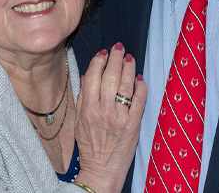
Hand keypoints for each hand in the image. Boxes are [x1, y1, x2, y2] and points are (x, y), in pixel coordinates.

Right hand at [74, 43, 146, 192]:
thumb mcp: (78, 121)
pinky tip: (139, 78)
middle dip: (115, 58)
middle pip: (110, 76)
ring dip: (128, 67)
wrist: (101, 170)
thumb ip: (81, 98)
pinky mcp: (133, 124)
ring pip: (125, 84)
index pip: (93, 76)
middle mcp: (103, 110)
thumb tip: (86, 76)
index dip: (99, 60)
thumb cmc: (89, 147)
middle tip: (118, 47)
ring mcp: (119, 116)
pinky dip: (140, 86)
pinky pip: (139, 100)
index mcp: (87, 108)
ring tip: (129, 57)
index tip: (103, 53)